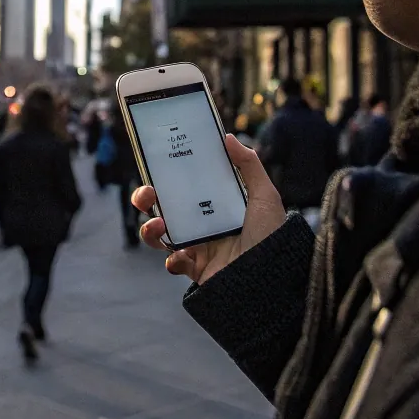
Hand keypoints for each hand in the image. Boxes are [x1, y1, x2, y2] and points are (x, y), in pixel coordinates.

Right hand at [132, 134, 285, 284]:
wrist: (271, 282)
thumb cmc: (271, 236)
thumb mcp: (265, 196)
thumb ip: (248, 165)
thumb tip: (227, 137)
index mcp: (215, 204)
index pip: (184, 185)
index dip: (166, 175)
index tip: (156, 163)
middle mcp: (203, 224)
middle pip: (164, 208)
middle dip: (146, 199)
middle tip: (147, 193)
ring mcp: (197, 247)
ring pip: (160, 235)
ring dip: (149, 229)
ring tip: (158, 225)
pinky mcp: (196, 269)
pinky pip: (173, 263)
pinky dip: (172, 260)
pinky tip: (181, 257)